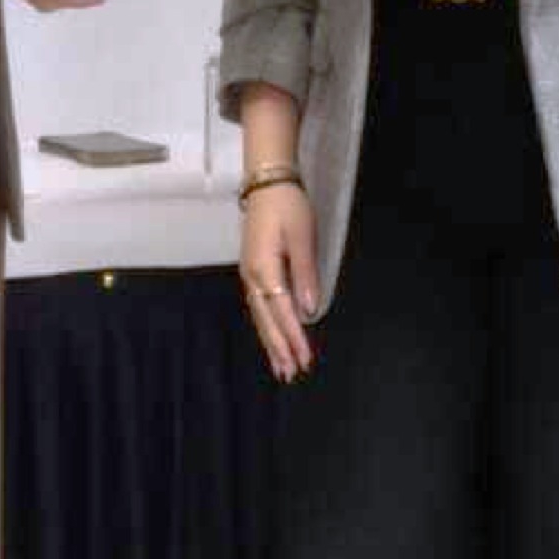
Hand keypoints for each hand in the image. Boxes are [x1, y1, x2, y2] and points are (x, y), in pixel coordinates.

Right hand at [239, 184, 320, 381]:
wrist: (267, 184)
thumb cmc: (288, 207)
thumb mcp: (302, 237)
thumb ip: (305, 274)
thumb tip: (309, 310)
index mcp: (264, 269)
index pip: (281, 311)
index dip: (293, 337)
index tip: (304, 359)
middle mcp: (252, 276)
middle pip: (266, 319)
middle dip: (278, 347)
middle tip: (290, 374)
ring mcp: (249, 274)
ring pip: (260, 315)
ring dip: (271, 341)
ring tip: (280, 365)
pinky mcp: (252, 270)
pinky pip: (259, 306)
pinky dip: (267, 325)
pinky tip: (273, 336)